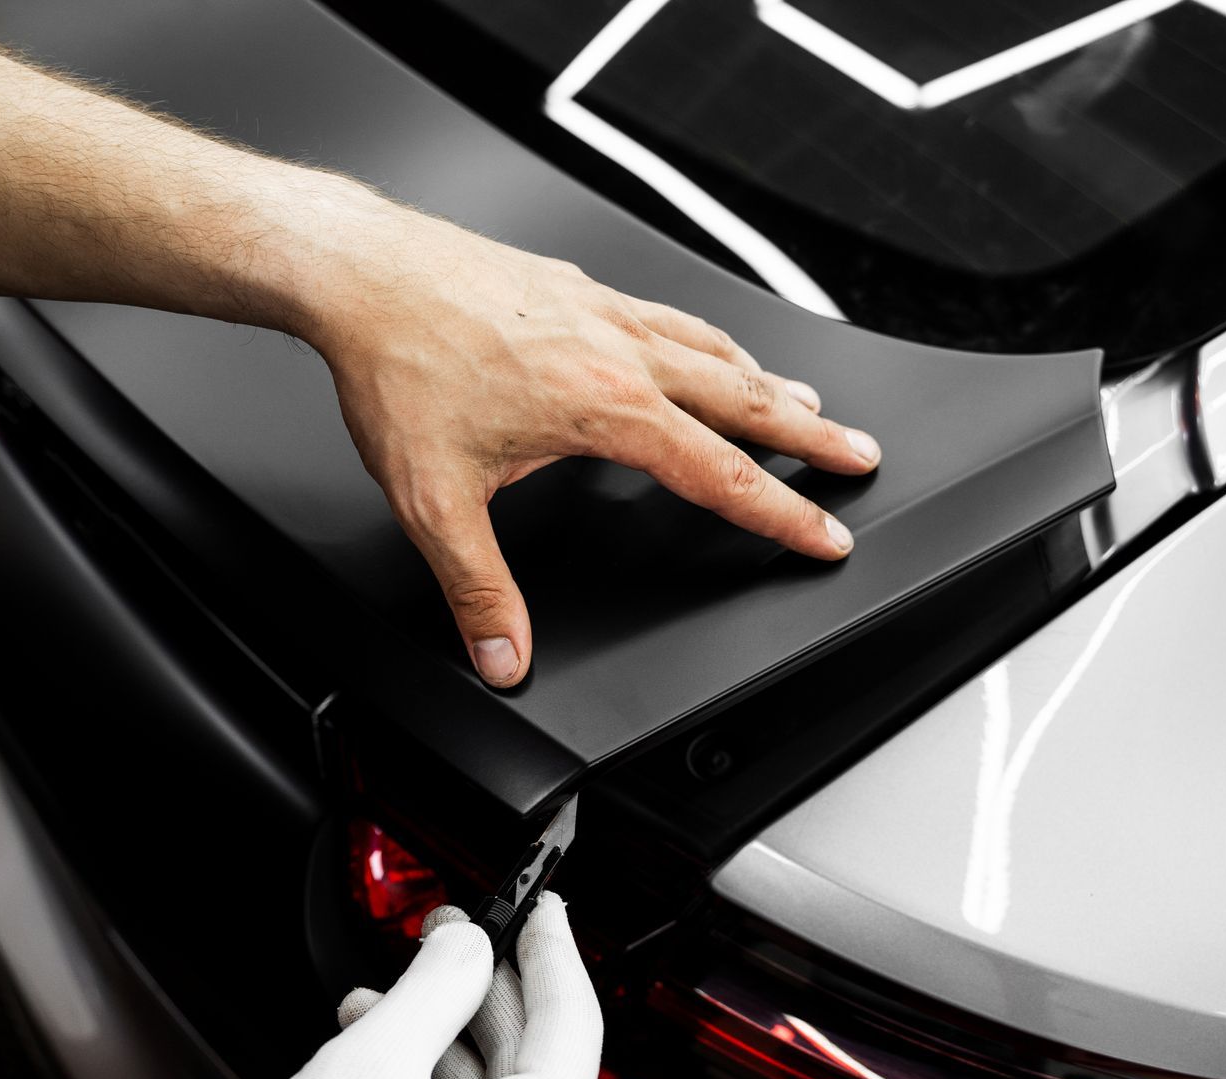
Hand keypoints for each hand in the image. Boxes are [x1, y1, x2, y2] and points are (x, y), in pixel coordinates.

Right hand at [136, 893, 601, 1078]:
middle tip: (449, 934)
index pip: (571, 1023)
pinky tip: (378, 1058)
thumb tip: (466, 945)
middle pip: (529, 1061)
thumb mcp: (376, 1060)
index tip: (541, 909)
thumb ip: (436, 985)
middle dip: (480, 989)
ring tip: (381, 999)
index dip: (551, 951)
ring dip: (440, 1038)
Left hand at [309, 209, 881, 686]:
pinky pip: (666, 314)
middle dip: (811, 434)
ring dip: (767, 380)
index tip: (825, 535)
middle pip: (744, 398)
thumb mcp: (436, 500)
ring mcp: (602, 311)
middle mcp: (619, 352)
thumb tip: (503, 655)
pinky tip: (700, 346)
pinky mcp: (575, 286)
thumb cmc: (400, 368)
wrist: (366, 275)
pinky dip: (705, 338)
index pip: (720, 475)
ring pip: (712, 348)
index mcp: (606, 408)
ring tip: (802, 402)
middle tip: (859, 454)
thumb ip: (477, 588)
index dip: (780, 513)